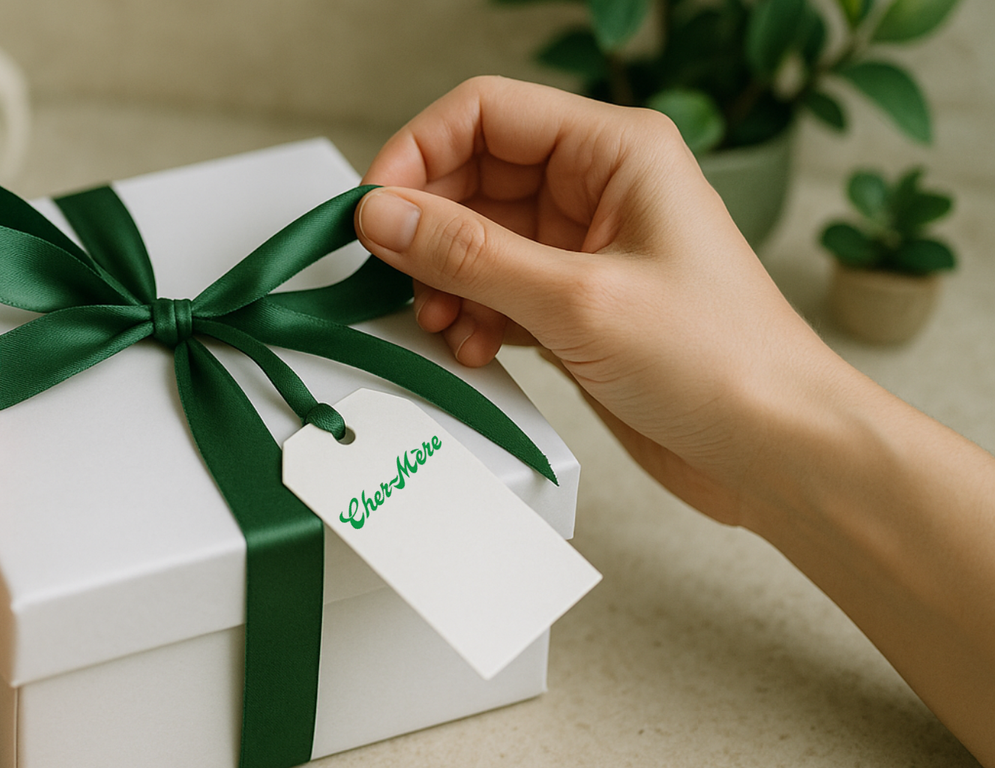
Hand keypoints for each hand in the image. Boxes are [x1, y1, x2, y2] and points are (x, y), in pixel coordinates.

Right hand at [354, 76, 846, 528]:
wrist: (776, 451)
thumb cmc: (722, 363)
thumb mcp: (577, 302)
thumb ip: (470, 255)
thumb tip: (382, 214)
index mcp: (617, 151)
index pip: (487, 112)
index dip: (418, 151)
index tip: (375, 207)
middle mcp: (598, 188)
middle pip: (472, 175)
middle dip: (429, 228)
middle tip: (400, 276)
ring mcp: (585, 248)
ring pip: (477, 237)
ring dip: (447, 280)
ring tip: (445, 323)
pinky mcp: (575, 304)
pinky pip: (495, 289)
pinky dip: (472, 316)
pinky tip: (474, 349)